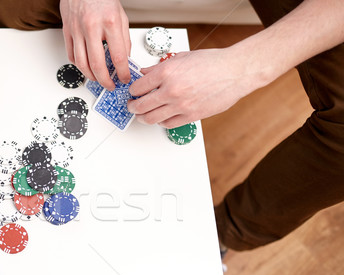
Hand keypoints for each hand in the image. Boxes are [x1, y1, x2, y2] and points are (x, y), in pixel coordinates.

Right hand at [59, 0, 130, 89]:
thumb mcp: (121, 16)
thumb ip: (124, 39)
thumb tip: (124, 60)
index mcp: (110, 22)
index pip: (118, 56)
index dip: (122, 72)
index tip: (124, 78)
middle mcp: (92, 27)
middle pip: (97, 64)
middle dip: (105, 80)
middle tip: (110, 85)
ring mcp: (77, 30)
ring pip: (82, 64)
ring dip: (91, 76)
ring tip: (98, 79)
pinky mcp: (67, 32)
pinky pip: (71, 56)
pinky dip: (79, 66)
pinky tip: (86, 67)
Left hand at [127, 49, 256, 127]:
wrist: (235, 71)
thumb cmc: (212, 62)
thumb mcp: (181, 57)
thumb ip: (159, 67)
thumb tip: (144, 72)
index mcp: (166, 72)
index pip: (138, 87)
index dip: (132, 91)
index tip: (132, 92)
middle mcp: (171, 90)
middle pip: (140, 106)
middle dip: (132, 107)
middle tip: (131, 106)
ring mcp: (180, 105)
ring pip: (151, 118)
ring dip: (143, 118)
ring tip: (142, 115)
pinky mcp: (190, 115)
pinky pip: (167, 124)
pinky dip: (161, 122)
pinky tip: (161, 117)